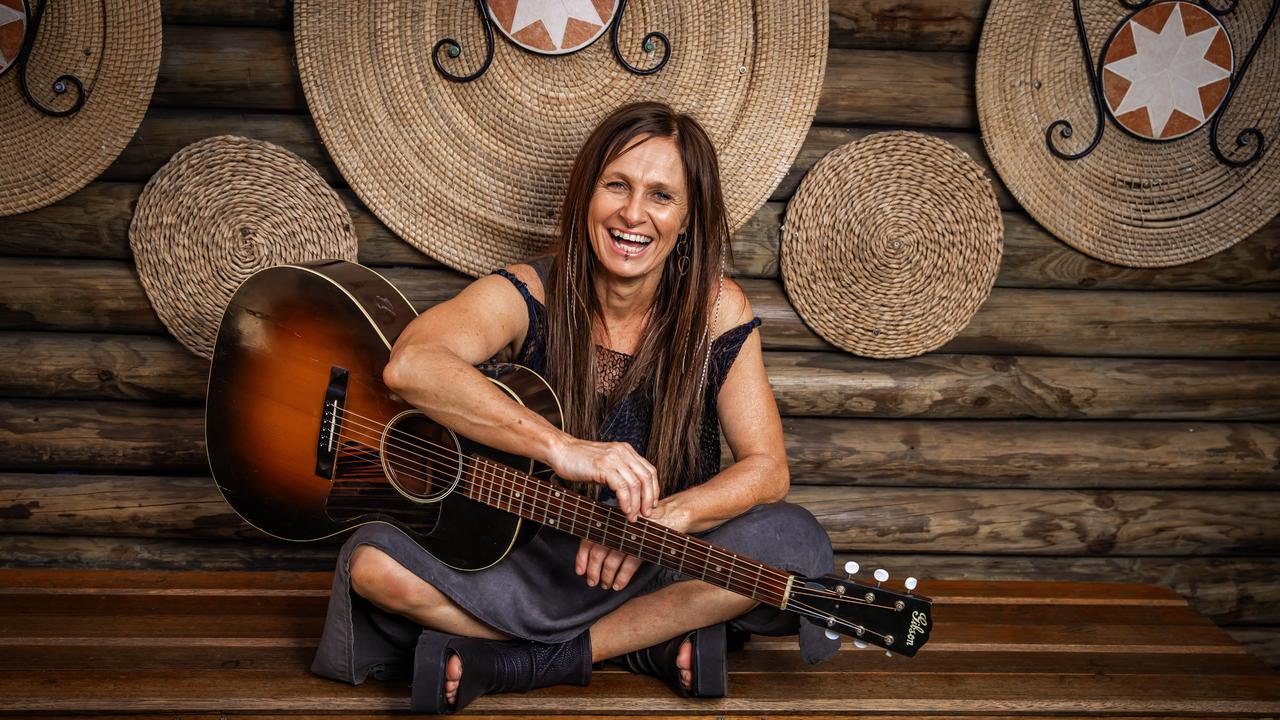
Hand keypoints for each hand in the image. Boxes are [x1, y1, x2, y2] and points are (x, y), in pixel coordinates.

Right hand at [547, 436, 658, 520]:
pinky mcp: (603, 467)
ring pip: (635, 484)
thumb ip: (619, 472)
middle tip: (646, 514)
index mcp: (626, 451)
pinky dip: (626, 501)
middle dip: (648, 498)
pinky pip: (622, 487)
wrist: (560, 451)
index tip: (651, 504)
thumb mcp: (605, 463)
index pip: (649, 470)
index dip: (653, 489)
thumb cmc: (579, 460)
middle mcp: (623, 452)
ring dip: (637, 504)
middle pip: (646, 477)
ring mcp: (613, 458)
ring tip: (633, 517)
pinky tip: (625, 510)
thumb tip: (631, 493)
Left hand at [574, 499, 690, 591]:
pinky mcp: (642, 546)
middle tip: (592, 582)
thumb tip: (593, 554)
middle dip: (593, 571)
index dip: (582, 557)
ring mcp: (629, 537)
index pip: (589, 539)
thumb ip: (610, 533)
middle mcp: (617, 528)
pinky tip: (618, 585)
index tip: (580, 571)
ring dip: (606, 577)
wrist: (671, 515)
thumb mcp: (624, 523)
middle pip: (598, 553)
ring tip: (605, 585)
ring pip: (611, 562)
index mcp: (610, 520)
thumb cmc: (645, 522)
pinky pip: (628, 566)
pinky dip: (621, 578)